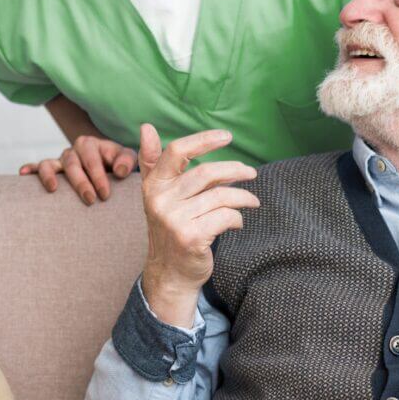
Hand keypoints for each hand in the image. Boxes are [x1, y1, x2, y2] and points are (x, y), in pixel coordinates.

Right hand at [20, 135, 137, 204]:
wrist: (109, 166)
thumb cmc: (118, 163)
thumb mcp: (126, 159)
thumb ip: (127, 161)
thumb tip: (119, 172)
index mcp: (92, 144)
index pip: (92, 159)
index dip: (98, 176)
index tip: (105, 194)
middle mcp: (74, 150)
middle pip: (72, 163)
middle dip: (80, 182)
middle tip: (90, 200)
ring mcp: (61, 160)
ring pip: (51, 164)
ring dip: (50, 175)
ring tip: (52, 189)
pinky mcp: (52, 169)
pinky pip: (37, 167)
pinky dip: (29, 169)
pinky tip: (22, 174)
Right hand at [138, 124, 258, 327]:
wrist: (170, 272)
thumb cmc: (169, 227)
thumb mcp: (157, 194)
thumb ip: (152, 161)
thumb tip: (146, 126)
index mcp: (153, 185)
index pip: (177, 152)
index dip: (203, 140)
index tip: (227, 137)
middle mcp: (160, 200)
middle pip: (206, 173)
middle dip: (235, 170)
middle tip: (251, 173)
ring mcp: (174, 220)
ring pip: (220, 196)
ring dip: (243, 197)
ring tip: (251, 201)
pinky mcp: (191, 237)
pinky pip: (226, 217)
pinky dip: (238, 218)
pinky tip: (237, 222)